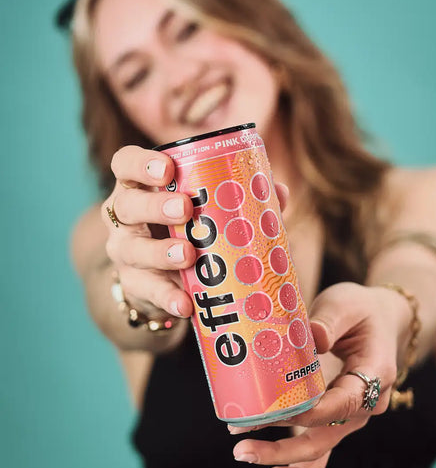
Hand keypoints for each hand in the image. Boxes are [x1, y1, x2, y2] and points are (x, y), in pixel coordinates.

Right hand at [102, 145, 288, 318]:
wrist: (165, 282)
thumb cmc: (190, 231)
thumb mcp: (206, 211)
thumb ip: (240, 198)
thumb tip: (279, 189)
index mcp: (142, 187)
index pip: (125, 164)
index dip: (141, 164)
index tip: (168, 168)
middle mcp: (125, 217)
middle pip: (127, 204)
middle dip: (154, 205)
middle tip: (185, 209)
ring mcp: (125, 253)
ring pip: (132, 249)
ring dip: (160, 252)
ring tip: (187, 254)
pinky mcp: (135, 286)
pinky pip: (147, 292)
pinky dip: (166, 298)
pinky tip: (185, 304)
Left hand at [230, 282, 410, 467]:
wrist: (378, 320)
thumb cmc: (360, 309)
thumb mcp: (347, 303)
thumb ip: (329, 319)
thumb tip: (313, 337)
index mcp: (375, 374)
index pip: (342, 403)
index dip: (308, 412)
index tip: (273, 412)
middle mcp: (366, 403)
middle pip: (326, 436)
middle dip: (283, 449)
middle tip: (241, 448)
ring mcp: (350, 416)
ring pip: (320, 449)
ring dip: (282, 459)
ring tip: (243, 454)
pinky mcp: (334, 419)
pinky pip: (319, 451)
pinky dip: (296, 467)